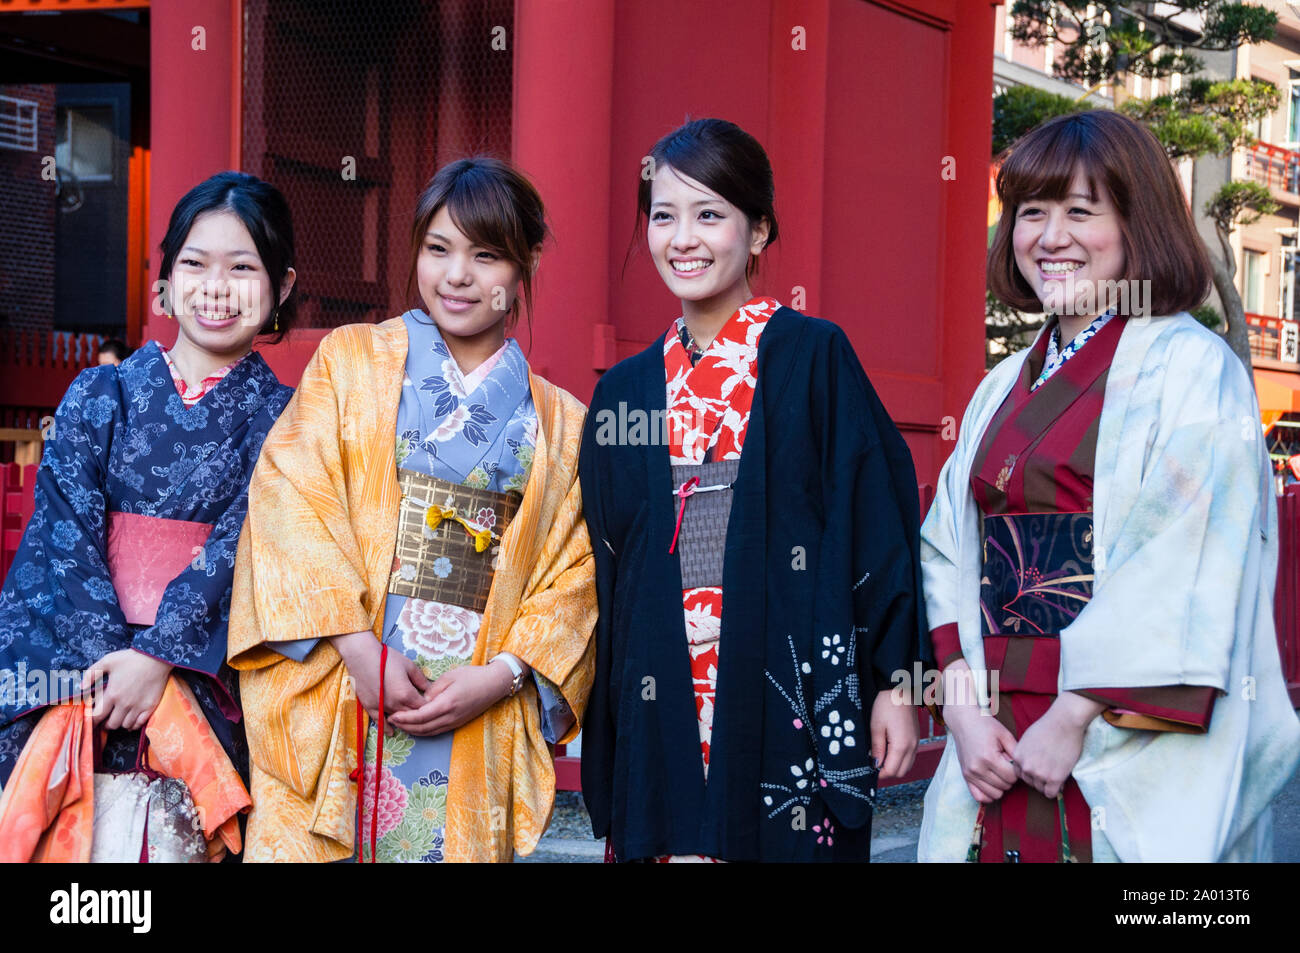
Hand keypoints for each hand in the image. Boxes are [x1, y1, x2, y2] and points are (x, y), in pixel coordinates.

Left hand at [80, 649, 172, 730]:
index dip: (92, 721)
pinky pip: (139, 724)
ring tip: (119, 717)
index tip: (91, 720)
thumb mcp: (107, 661)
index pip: (97, 716)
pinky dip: (133, 725)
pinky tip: (131, 720)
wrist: (156, 658)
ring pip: (125, 725)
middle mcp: (124, 704)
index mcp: (112, 694)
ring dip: (120, 723)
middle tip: (106, 719)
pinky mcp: (150, 707)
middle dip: (106, 723)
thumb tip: (81, 688)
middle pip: (111, 724)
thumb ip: (91, 674)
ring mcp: (138, 706)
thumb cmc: (130, 658)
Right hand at [333, 631, 428, 722]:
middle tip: (424, 713)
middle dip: (419, 715)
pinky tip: (391, 732)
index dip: (429, 707)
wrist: (362, 656)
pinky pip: (380, 721)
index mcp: (406, 694)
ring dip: (405, 721)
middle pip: (411, 716)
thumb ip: (421, 679)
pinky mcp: (370, 707)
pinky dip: (387, 727)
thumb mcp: (409, 666)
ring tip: (411, 721)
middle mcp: (395, 704)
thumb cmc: (387, 658)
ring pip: (397, 720)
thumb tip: (429, 689)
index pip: (423, 707)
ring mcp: (382, 707)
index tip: (433, 705)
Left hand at [387, 661, 515, 737]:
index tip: (392, 715)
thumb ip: (433, 690)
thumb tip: (420, 700)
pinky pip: (437, 731)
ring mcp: (454, 722)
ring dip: (413, 730)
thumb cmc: (472, 676)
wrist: (494, 684)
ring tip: (401, 724)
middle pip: (422, 728)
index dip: (404, 718)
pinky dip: (424, 730)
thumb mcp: (450, 677)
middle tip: (391, 720)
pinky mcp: (458, 723)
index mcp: (446, 704)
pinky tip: (417, 726)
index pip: (420, 716)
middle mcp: (450, 717)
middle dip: (405, 726)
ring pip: (429, 732)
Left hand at [870, 689, 918, 779]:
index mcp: (902, 745)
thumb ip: (877, 749)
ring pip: (907, 765)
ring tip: (881, 757)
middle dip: (888, 772)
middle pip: (901, 772)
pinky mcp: (916, 738)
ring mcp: (916, 743)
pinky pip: (910, 757)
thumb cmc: (886, 705)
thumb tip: (875, 765)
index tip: (869, 770)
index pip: (892, 771)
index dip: (879, 774)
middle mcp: (912, 747)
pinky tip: (889, 750)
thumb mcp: (876, 727)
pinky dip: (901, 759)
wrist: (900, 689)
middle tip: (874, 764)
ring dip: (895, 766)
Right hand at [940, 661, 1017, 802]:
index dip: (1017, 771)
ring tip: (999, 772)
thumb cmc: (985, 726)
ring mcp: (970, 774)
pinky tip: (992, 783)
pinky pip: (979, 797)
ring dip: (1001, 785)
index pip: (1012, 777)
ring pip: (995, 794)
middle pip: (1005, 786)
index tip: (1013, 760)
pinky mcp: (965, 776)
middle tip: (1006, 764)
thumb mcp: (1004, 734)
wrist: (963, 721)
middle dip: (1010, 777)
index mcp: (988, 757)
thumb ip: (1016, 753)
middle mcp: (977, 768)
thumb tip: (1022, 769)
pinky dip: (988, 794)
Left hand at [1009, 692, 1103, 798]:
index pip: (1019, 773)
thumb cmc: (1048, 727)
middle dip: (1038, 778)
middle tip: (1050, 770)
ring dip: (1048, 784)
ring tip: (1056, 772)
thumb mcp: (1028, 739)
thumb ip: (1025, 753)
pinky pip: (1050, 794)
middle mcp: (1026, 767)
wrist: (1064, 723)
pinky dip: (1055, 790)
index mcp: (1017, 756)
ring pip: (1040, 788)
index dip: (1030, 771)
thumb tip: (1028, 765)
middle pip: (1029, 782)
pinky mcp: (1054, 779)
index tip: (1040, 768)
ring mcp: (1039, 774)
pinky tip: (1060, 782)